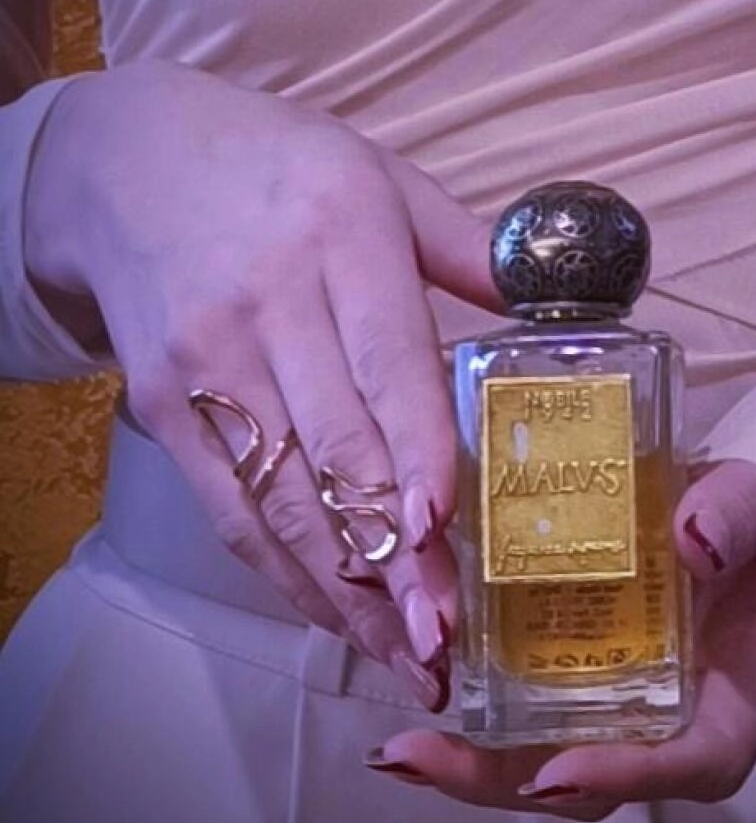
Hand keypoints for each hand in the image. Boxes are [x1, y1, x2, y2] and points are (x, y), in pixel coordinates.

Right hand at [24, 60, 500, 706]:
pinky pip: (229, 504)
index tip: (445, 524)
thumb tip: (560, 301)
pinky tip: (337, 616)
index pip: (386, 356)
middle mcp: (269, 304)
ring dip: (344, 589)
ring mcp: (205, 359)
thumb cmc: (281, 169)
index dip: (414, 447)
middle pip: (335, 446)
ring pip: (280, 494)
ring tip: (405, 659)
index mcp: (343, 237)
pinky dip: (283, 571)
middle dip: (392, 553)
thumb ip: (470, 247)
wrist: (127, 163)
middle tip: (443, 639)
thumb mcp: (383, 178)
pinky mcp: (162, 404)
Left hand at [366, 460, 755, 814]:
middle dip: (501, 781)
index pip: (691, 759)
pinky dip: (479, 700)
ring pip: (550, 749)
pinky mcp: (592, 661)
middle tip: (416, 757)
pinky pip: (534, 697)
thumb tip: (694, 540)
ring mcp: (626, 694)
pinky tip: (423, 679)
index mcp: (734, 690)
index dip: (624, 776)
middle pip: (591, 776)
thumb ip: (741, 513)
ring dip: (473, 757)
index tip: (554, 773)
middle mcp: (673, 713)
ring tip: (397, 747)